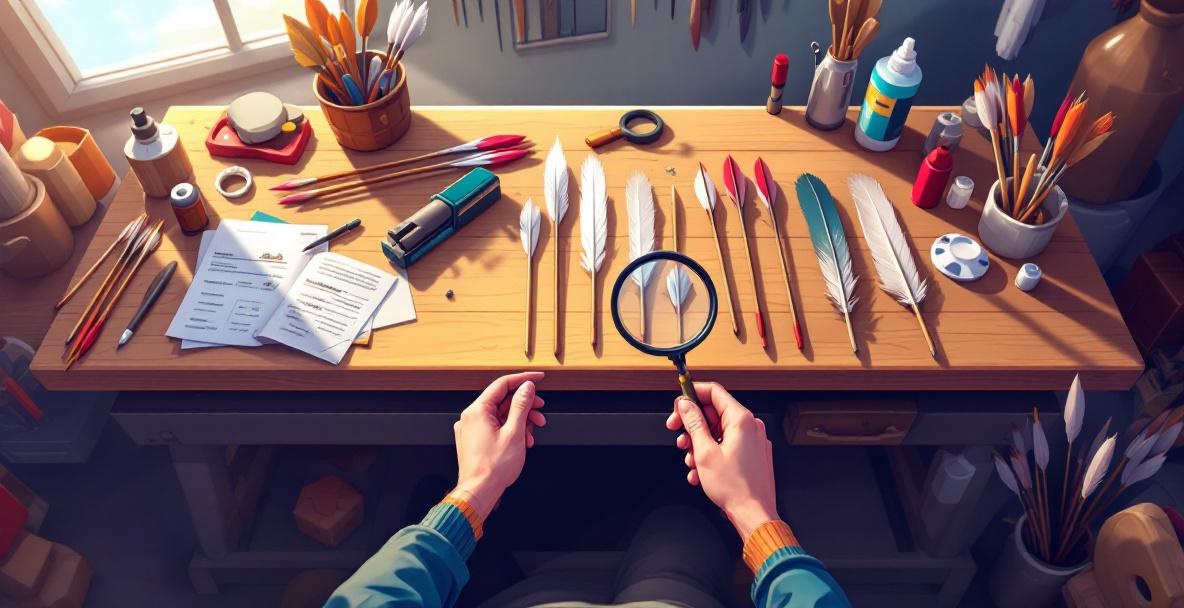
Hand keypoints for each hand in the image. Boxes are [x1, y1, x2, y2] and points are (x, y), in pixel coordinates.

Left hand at [452, 372, 545, 518]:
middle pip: (502, 401)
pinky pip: (494, 426)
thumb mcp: (515, 433)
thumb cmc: (494, 468)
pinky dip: (510, 430)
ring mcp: (471, 428)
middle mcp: (471, 416)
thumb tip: (527, 388)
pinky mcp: (473, 438)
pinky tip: (522, 441)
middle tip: (540, 413)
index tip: (539, 378)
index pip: (502, 384)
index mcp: (477, 410)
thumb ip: (521, 406)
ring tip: (532, 434)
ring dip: (520, 421)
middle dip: (524, 407)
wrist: (479, 491)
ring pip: (500, 415)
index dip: (523, 380)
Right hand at [665, 383, 778, 538]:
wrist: (753, 514)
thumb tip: (686, 406)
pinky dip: (711, 453)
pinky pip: (726, 445)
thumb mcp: (704, 452)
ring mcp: (752, 441)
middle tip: (678, 436)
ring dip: (699, 443)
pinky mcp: (751, 454)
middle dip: (692, 425)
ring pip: (718, 431)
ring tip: (691, 460)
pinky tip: (700, 470)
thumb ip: (694, 424)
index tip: (678, 405)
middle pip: (714, 413)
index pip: (714, 392)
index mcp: (741, 420)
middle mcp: (750, 426)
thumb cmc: (734, 487)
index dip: (692, 395)